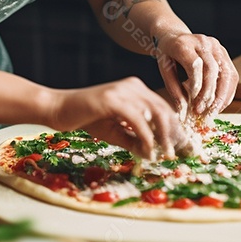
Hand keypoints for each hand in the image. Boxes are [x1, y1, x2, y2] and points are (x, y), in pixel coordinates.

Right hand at [47, 77, 187, 159]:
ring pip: (155, 114)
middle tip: (177, 155)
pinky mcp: (112, 99)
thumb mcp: (115, 131)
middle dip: (174, 134)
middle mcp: (132, 86)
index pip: (164, 108)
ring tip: (164, 156)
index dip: (175, 129)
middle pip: (164, 110)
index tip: (182, 149)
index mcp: (136, 89)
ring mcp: (122, 90)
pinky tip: (147, 152)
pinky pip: (137, 120)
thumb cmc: (85, 119)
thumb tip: (153, 154)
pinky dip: (146, 138)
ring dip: (163, 138)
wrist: (58, 109)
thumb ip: (135, 140)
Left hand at [154, 32, 237, 118]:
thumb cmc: (167, 54)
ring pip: (227, 73)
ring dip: (222, 96)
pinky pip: (232, 74)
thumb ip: (173, 89)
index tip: (194, 105)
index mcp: (184, 44)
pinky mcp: (224, 52)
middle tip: (202, 112)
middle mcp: (202, 42)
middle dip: (209, 95)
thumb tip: (184, 111)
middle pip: (212, 70)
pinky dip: (228, 92)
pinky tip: (220, 104)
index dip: (197, 86)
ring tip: (214, 112)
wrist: (174, 36)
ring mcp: (216, 46)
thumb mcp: (164, 69)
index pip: (195, 65)